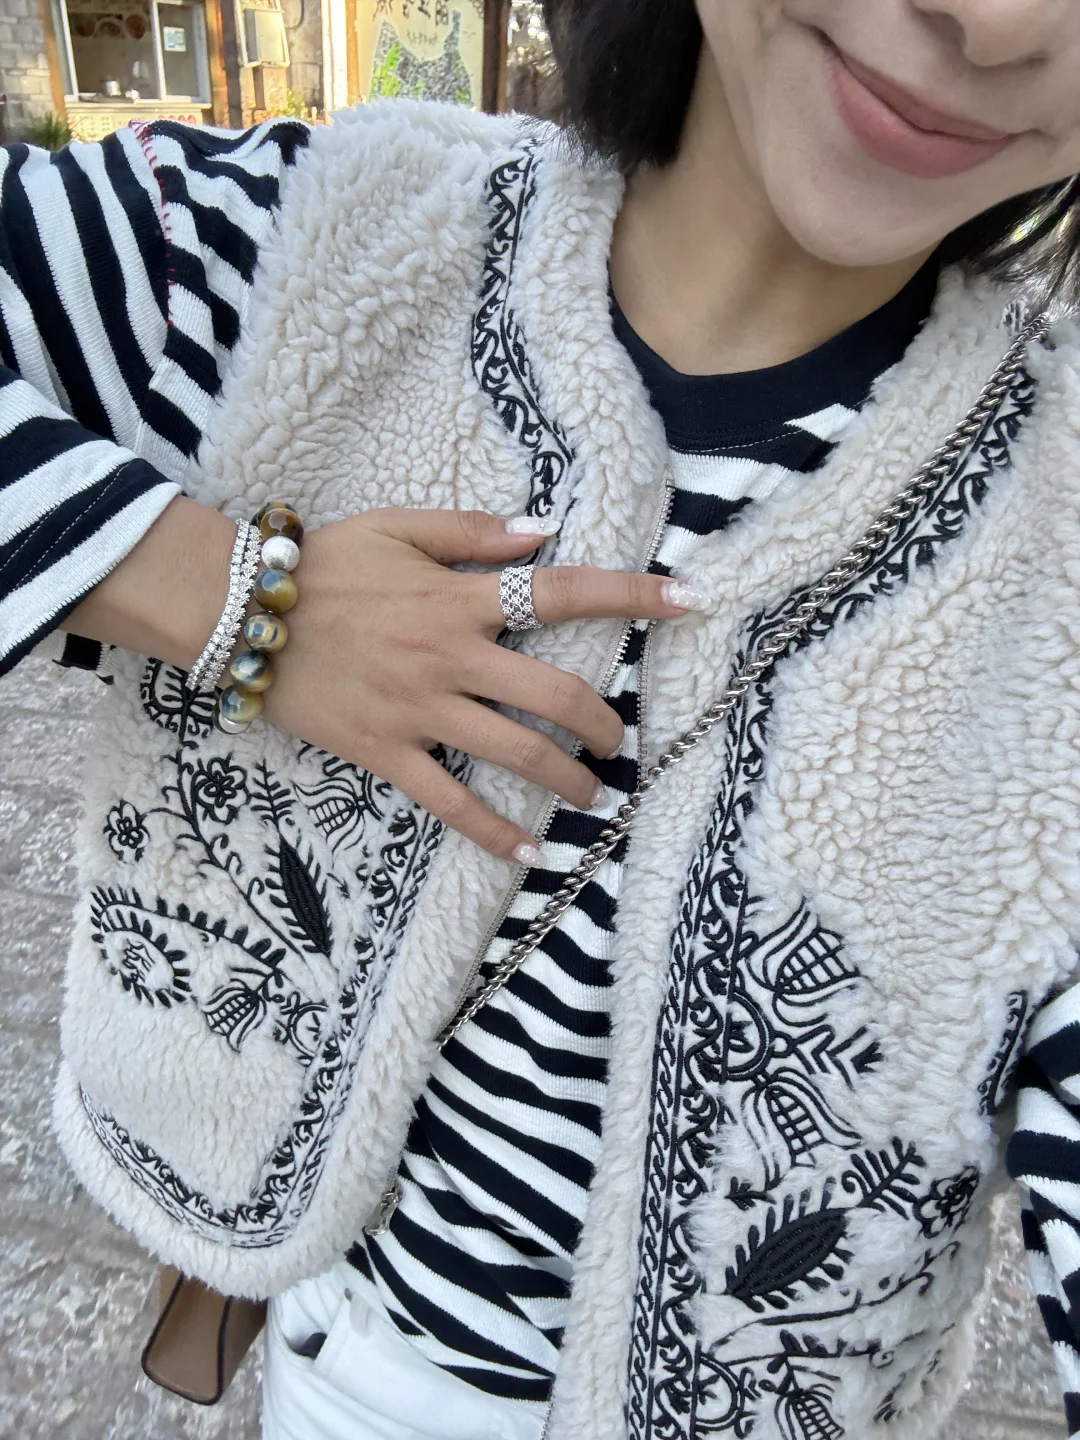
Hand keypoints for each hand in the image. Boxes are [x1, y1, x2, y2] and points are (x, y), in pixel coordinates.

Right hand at [260, 508, 701, 862]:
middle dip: (604, 723)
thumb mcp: (398, 526)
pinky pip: (450, 801)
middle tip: (621, 740)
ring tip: (598, 795)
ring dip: (569, 780)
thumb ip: (474, 532)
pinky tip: (532, 851)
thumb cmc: (323, 565)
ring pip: (515, 753)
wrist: (242, 613)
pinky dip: (494, 831)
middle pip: (555, 695)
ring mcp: (420, 709)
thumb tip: (544, 534)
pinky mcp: (387, 751)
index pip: (564, 592)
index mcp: (461, 598)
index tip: (688, 599)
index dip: (632, 594)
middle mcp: (452, 656)